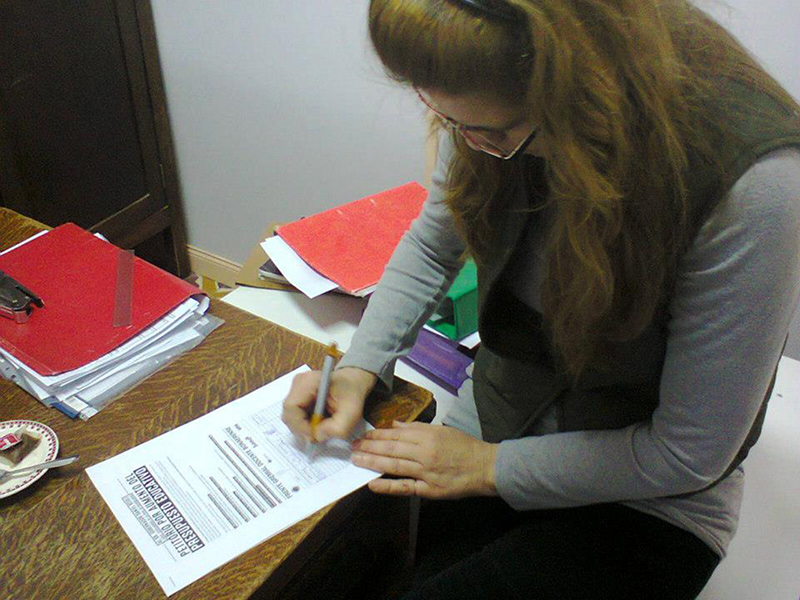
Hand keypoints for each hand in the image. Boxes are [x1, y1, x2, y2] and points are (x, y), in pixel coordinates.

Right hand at [282, 367, 376, 441]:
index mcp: (309, 381)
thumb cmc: (351, 393)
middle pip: (288, 414)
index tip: (314, 435)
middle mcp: (298, 383)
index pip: (291, 407)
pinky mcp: (297, 396)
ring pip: (290, 417)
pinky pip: (294, 416)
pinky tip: (318, 421)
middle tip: (319, 434)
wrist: (353, 382)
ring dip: (304, 427)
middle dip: (302, 429)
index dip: (300, 426)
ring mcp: (296, 389)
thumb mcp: (352, 413)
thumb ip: (338, 428)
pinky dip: (305, 423)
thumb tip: (318, 436)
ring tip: (321, 426)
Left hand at [351, 421, 497, 498]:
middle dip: (369, 447)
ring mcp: (426, 472)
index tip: (363, 435)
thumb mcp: (442, 430)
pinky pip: (405, 488)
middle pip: (391, 449)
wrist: (485, 467)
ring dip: (372, 462)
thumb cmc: (465, 447)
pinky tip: (372, 484)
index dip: (377, 435)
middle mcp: (424, 453)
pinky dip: (388, 486)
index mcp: (428, 436)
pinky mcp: (429, 490)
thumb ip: (417, 428)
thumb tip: (395, 425)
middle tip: (352, 446)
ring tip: (356, 460)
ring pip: (394, 466)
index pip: (396, 435)